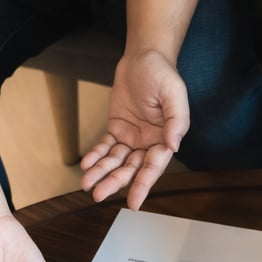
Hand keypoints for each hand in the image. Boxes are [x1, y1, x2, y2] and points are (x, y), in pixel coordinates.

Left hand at [80, 49, 188, 209]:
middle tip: (98, 194)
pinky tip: (86, 164)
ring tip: (87, 183)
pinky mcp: (117, 128)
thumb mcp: (174, 95)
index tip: (134, 204)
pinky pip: (105, 146)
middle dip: (115, 182)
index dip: (143, 185)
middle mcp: (149, 142)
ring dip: (102, 172)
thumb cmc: (162, 74)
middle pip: (131, 168)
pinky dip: (96, 155)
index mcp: (166, 139)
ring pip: (116, 161)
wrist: (143, 57)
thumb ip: (176, 121)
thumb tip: (174, 146)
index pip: (153, 167)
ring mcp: (132, 137)